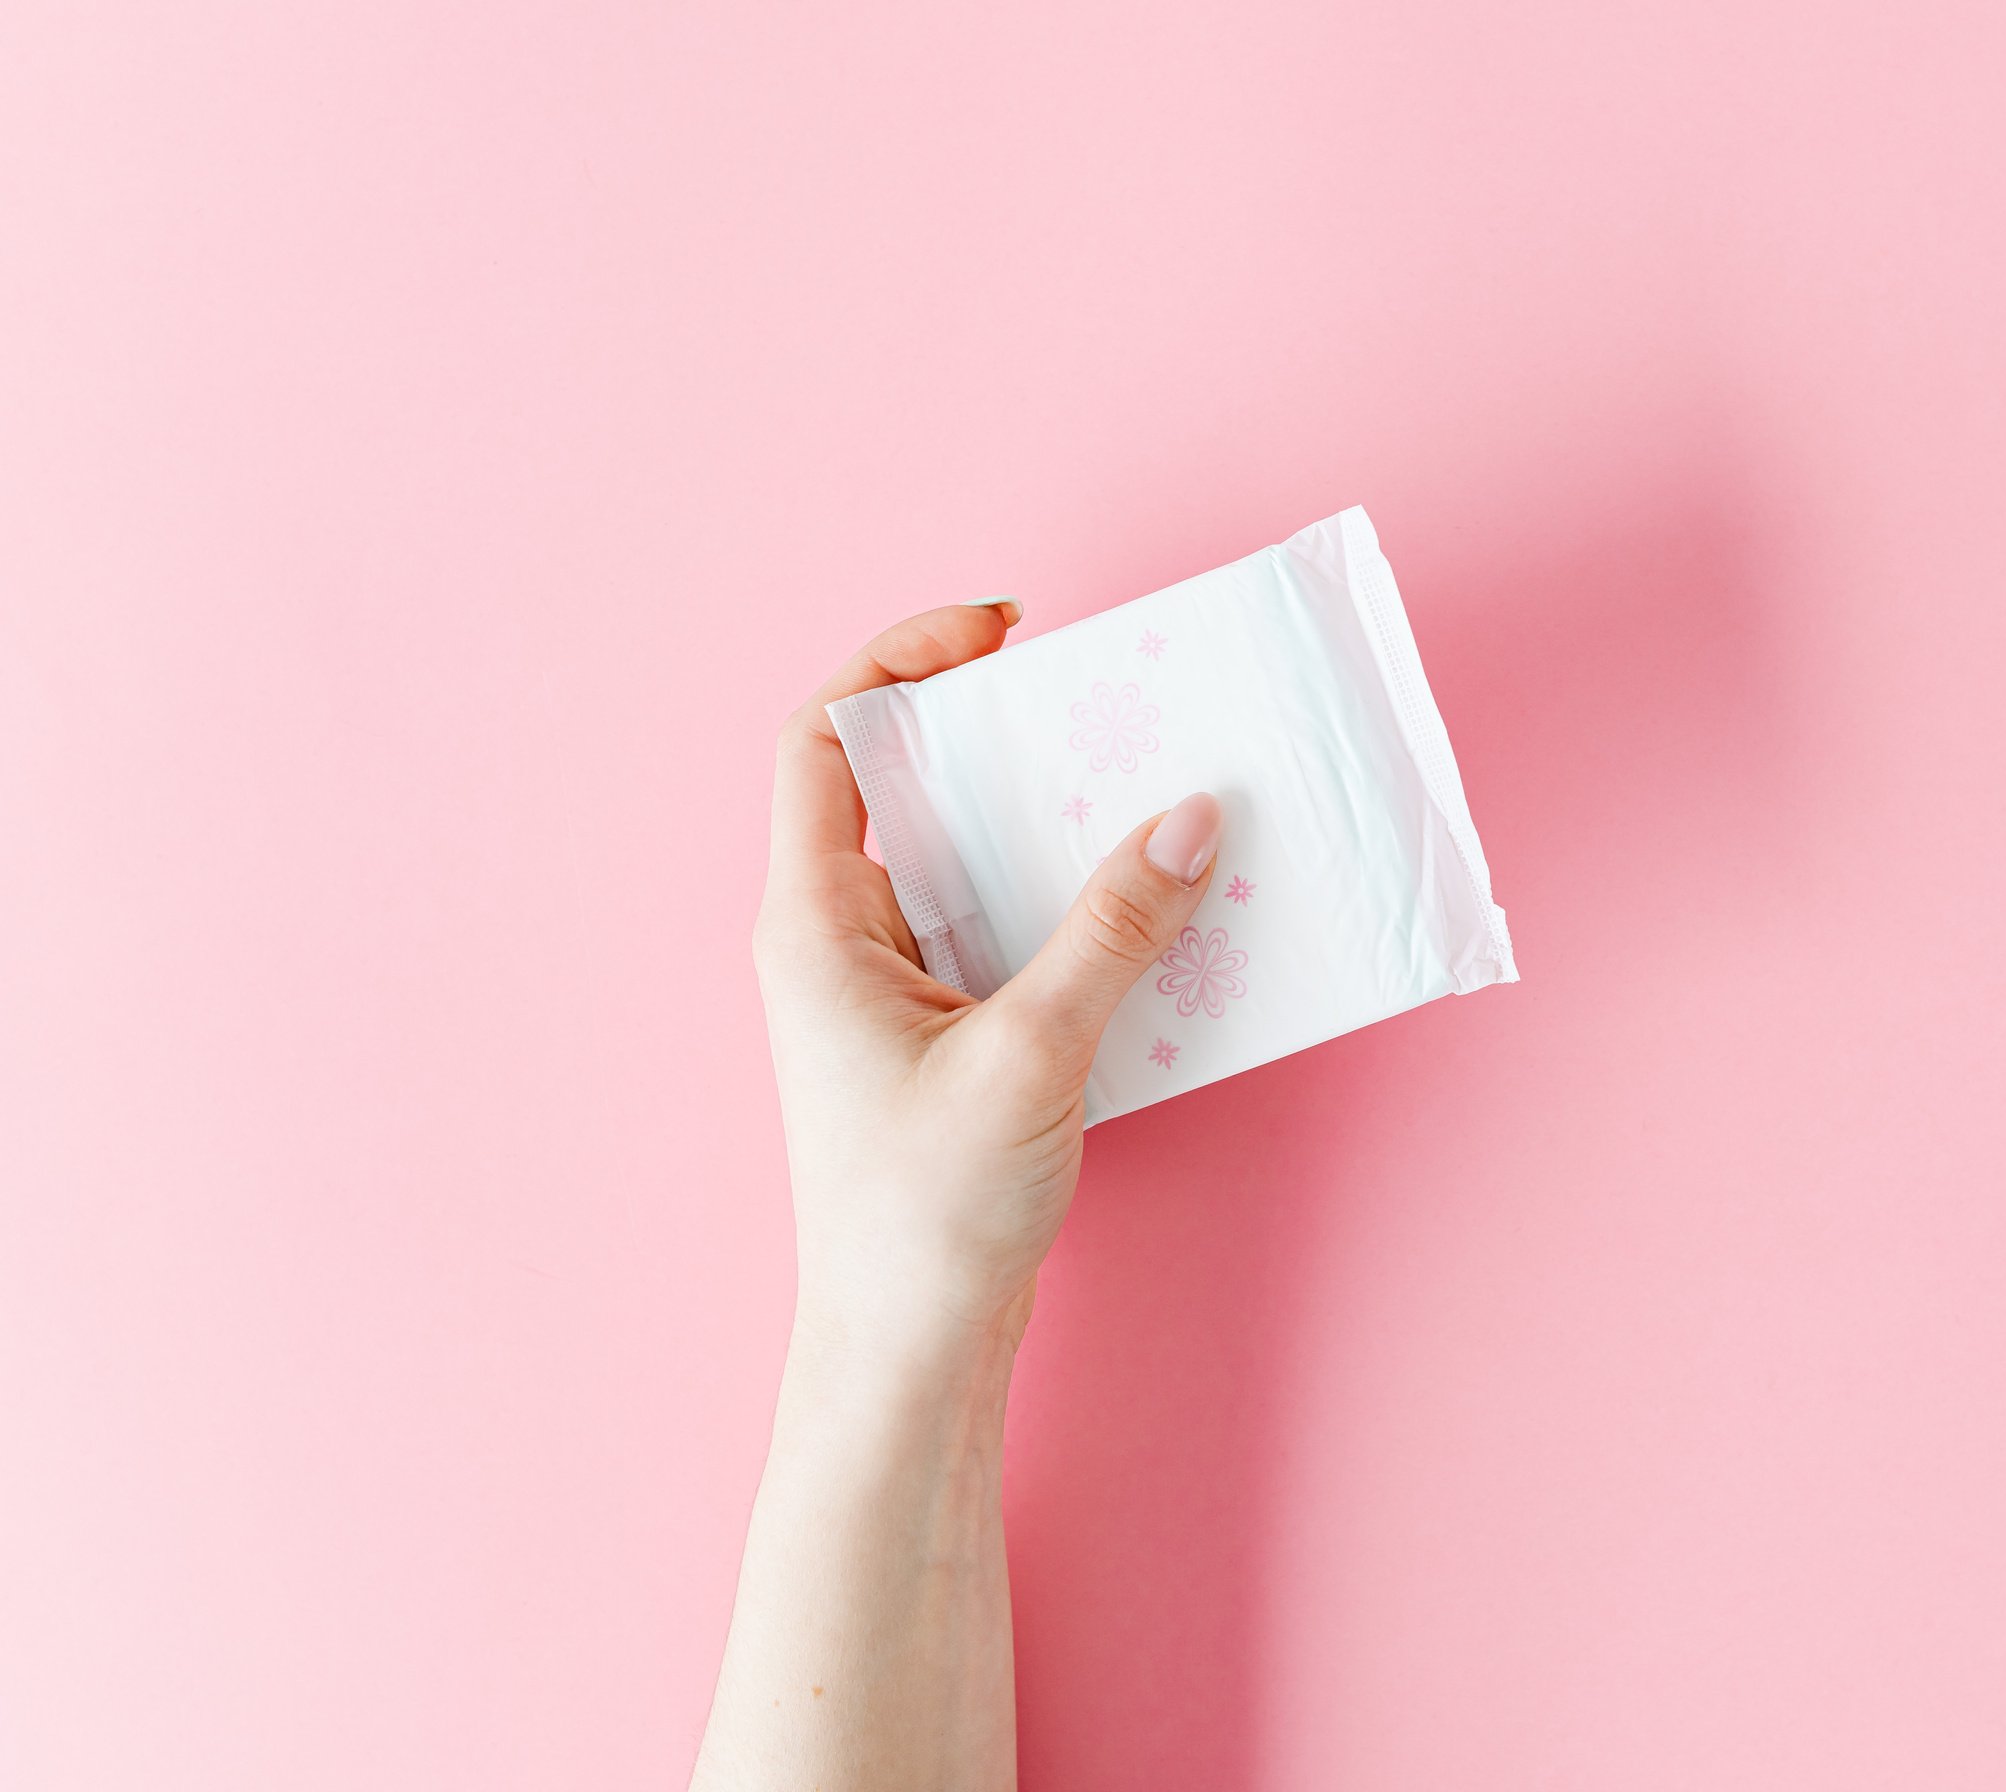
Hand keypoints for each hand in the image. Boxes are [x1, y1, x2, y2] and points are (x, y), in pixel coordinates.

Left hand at [753, 601, 1222, 1363]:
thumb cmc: (925, 1216)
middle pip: (913, 789)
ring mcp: (898, 994)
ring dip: (1060, 829)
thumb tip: (1189, 819)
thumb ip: (1112, 933)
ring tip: (1156, 796)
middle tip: (1109, 708)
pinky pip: (1015, 937)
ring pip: (976, 866)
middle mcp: (845, 942)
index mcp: (816, 923)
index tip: (999, 631)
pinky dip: (1081, 911)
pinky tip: (1163, 914)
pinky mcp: (953, 1041)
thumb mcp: (1031, 1056)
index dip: (899, 661)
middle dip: (1011, 740)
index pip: (825, 740)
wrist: (909, 1356)